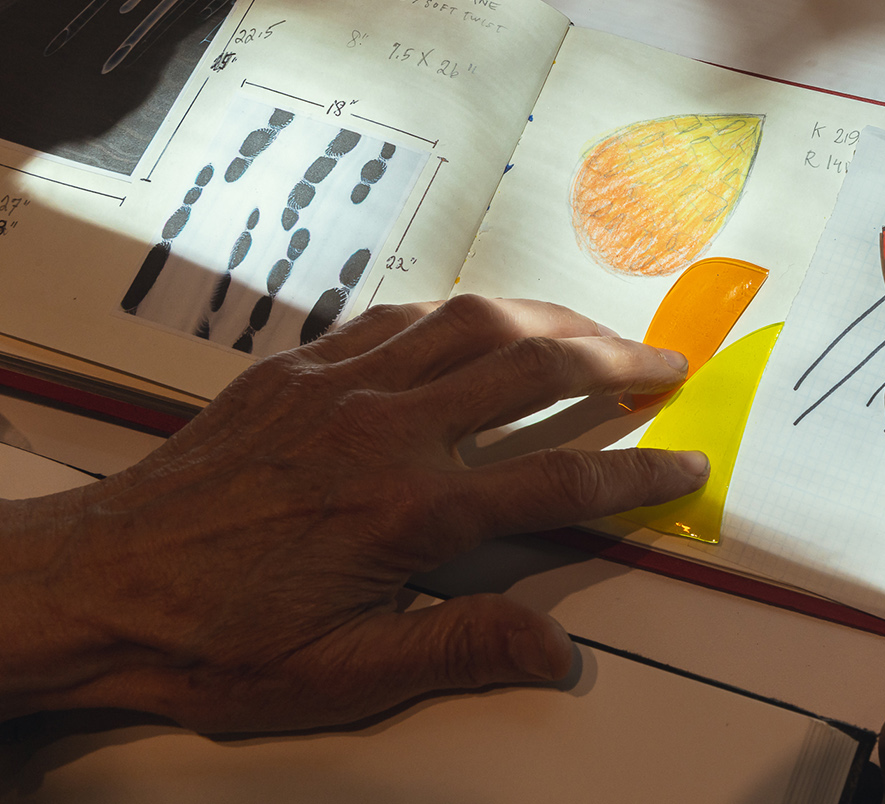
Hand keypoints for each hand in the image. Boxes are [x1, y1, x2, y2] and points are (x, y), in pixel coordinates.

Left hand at [0, 295, 703, 731]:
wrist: (92, 584)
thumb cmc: (211, 641)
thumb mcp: (341, 676)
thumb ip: (459, 649)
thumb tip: (559, 652)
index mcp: (410, 510)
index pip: (561, 482)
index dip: (638, 473)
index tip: (688, 463)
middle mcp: (387, 429)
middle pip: (532, 367)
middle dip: (616, 359)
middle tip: (668, 362)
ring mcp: (340, 385)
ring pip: (471, 319)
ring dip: (548, 316)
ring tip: (595, 326)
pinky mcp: (296, 366)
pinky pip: (397, 315)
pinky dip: (457, 312)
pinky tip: (478, 321)